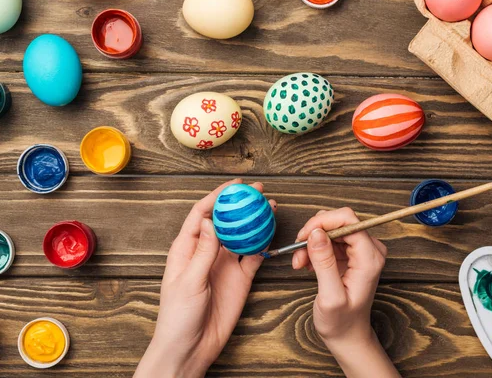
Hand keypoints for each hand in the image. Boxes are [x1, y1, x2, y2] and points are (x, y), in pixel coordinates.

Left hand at [135, 179, 275, 377]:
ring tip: (270, 207)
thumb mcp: (188, 281)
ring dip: (255, 221)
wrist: (190, 347)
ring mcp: (225, 265)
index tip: (235, 186)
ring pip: (243, 235)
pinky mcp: (239, 278)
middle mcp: (207, 252)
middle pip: (226, 220)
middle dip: (241, 204)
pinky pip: (254, 256)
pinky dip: (264, 245)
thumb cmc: (177, 316)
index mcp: (187, 248)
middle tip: (259, 191)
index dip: (217, 196)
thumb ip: (202, 251)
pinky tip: (272, 234)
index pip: (202, 214)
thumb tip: (209, 221)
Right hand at [292, 208, 399, 377]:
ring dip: (311, 241)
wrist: (347, 334)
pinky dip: (314, 247)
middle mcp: (370, 249)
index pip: (348, 220)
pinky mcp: (351, 253)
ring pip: (331, 228)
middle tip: (298, 252)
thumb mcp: (330, 296)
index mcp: (370, 258)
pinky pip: (329, 238)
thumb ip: (324, 262)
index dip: (322, 223)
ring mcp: (361, 250)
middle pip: (339, 221)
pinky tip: (306, 263)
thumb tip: (316, 232)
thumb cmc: (341, 322)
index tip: (303, 237)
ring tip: (300, 262)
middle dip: (314, 233)